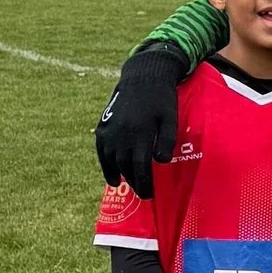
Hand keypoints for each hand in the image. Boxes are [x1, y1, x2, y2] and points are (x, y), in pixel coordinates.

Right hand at [95, 42, 188, 199]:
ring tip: (129, 186)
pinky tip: (113, 178)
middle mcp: (122, 134)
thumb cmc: (162, 99)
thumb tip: (160, 162)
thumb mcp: (170, 118)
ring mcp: (110, 131)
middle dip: (135, 183)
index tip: (149, 195)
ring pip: (112, 161)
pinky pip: (101, 152)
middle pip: (126, 166)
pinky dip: (105, 166)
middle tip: (143, 194)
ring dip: (120, 176)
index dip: (145, 183)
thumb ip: (166, 140)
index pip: (141, 167)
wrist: (143, 77)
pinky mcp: (103, 127)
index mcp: (140, 133)